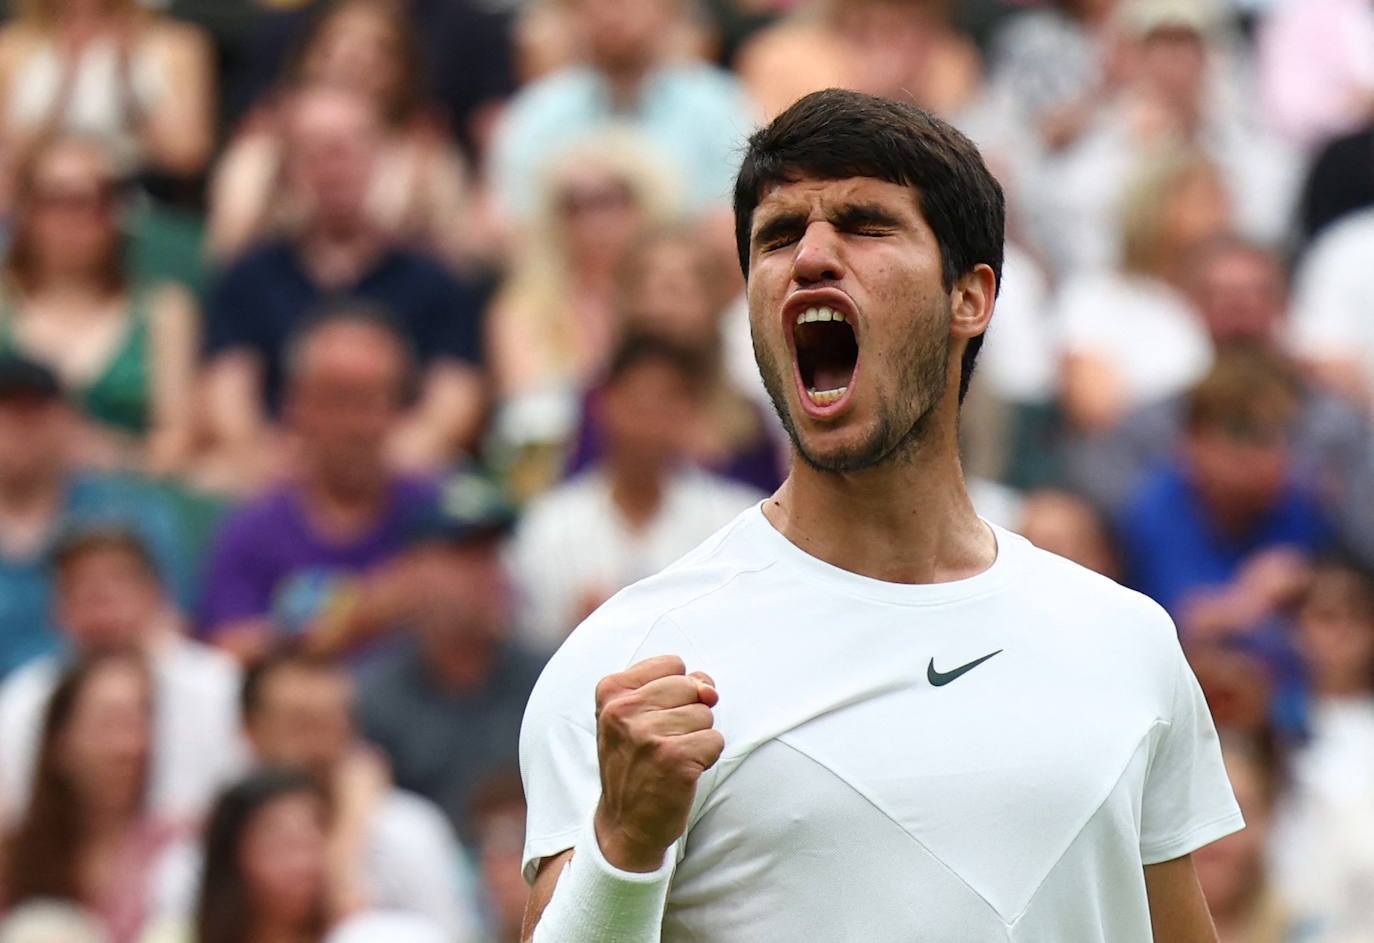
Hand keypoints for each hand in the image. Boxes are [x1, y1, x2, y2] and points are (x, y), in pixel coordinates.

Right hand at [593, 655, 723, 871]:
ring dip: (697, 738)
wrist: (624, 824)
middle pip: (691, 686)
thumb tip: (710, 690)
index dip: (677, 691)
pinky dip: (706, 758)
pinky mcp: (675, 759)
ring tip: (670, 759)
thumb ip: (674, 686)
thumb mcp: (636, 716)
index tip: (655, 718)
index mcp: (611, 691)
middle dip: (689, 714)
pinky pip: (715, 740)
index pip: (673, 664)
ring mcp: (648, 735)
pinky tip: (682, 772)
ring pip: (705, 714)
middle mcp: (624, 710)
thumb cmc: (635, 763)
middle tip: (663, 743)